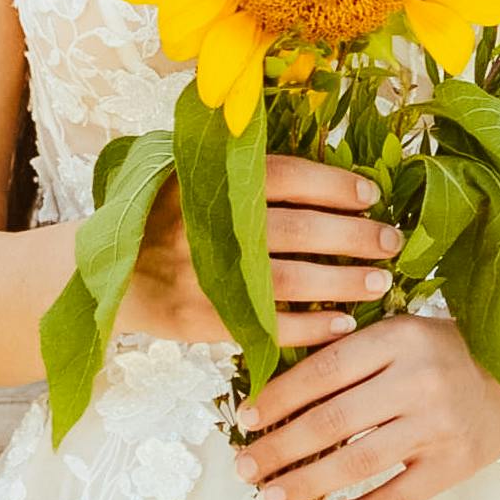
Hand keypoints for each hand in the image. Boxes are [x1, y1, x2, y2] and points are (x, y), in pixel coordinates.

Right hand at [114, 154, 402, 346]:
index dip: (334, 185)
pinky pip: (268, 327)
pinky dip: (310, 329)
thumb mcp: (189, 175)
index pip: (287, 176)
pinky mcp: (200, 320)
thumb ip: (241, 170)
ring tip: (379, 282)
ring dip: (342, 282)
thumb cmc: (164, 217)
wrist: (108, 272)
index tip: (371, 195)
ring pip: (290, 280)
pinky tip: (343, 326)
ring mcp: (203, 275)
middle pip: (299, 229)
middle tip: (391, 240)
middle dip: (353, 235)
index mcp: (209, 180)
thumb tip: (325, 172)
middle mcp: (208, 226)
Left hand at [228, 311, 499, 499]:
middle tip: (244, 465)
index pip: (323, 370)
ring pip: (356, 463)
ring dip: (304, 484)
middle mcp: (418, 380)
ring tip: (268, 498)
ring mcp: (437, 427)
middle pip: (332, 420)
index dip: (278, 397)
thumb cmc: (448, 353)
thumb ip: (351, 353)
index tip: (244, 417)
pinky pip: (394, 499)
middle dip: (279, 447)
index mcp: (399, 337)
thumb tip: (278, 390)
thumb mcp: (402, 332)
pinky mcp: (453, 467)